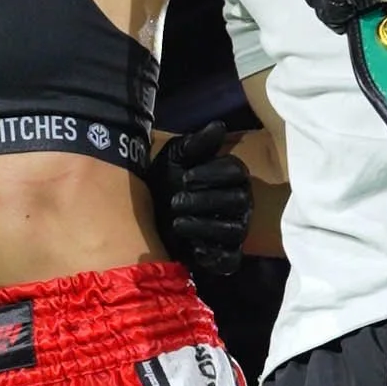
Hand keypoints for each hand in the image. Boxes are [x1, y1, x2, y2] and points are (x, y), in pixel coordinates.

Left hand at [147, 121, 252, 282]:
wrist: (146, 212)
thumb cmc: (166, 178)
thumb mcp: (175, 156)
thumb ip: (196, 143)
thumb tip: (219, 126)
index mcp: (232, 175)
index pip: (236, 172)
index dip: (212, 174)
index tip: (186, 177)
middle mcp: (240, 201)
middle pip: (238, 200)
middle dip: (205, 200)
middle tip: (175, 201)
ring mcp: (236, 229)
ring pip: (234, 229)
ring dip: (204, 226)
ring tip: (176, 222)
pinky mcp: (226, 255)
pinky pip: (230, 259)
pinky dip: (214, 256)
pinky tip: (194, 249)